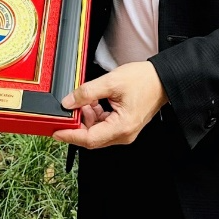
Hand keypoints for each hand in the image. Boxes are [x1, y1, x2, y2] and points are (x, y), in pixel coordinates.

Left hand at [53, 61, 167, 148]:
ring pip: (96, 131)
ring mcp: (124, 132)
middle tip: (69, 108)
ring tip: (85, 100)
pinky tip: (93, 102)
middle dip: (78, 123)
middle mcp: (123, 134)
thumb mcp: (111, 82)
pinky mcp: (124, 126)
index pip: (89, 139)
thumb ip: (87, 93)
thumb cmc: (144, 81)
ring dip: (87, 117)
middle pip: (91, 137)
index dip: (70, 136)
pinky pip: (104, 126)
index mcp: (121, 127)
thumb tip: (68, 102)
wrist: (162, 79)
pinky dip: (95, 115)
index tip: (56, 131)